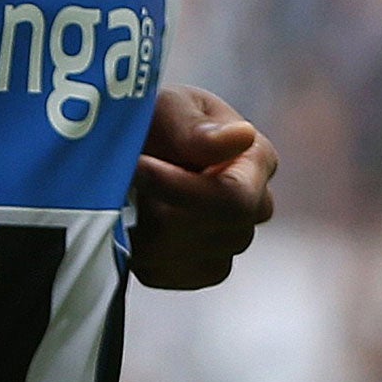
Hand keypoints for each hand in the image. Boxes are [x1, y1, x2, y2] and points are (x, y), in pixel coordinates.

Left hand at [129, 85, 276, 289]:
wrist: (145, 144)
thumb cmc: (161, 118)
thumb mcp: (170, 107)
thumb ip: (197, 128)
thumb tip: (241, 137)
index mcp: (257, 160)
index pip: (232, 196)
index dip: (177, 187)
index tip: (137, 165)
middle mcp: (256, 207)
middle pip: (204, 229)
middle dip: (154, 204)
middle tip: (124, 176)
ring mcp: (231, 243)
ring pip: (178, 254)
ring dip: (140, 225)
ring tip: (130, 193)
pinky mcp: (203, 270)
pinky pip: (162, 274)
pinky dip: (136, 250)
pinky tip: (132, 221)